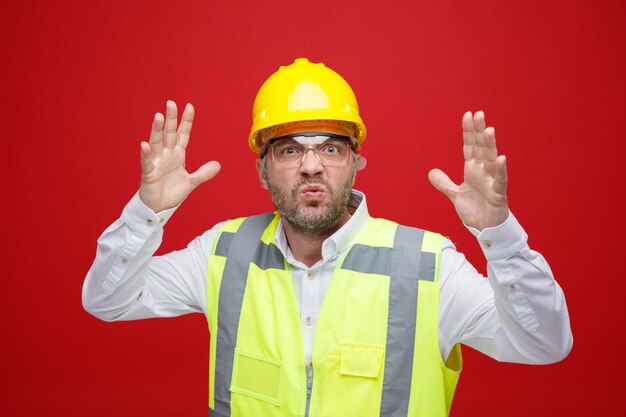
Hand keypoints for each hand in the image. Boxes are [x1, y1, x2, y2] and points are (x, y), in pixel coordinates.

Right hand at [139, 101, 220, 212]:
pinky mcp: (149, 173)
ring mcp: (157, 163)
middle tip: (171, 103)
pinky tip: (145, 144)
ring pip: (156, 143)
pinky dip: (146, 154)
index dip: (186, 122)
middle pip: (168, 134)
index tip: (189, 106)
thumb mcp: (191, 182)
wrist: (159, 207)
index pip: (182, 134)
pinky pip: (147, 162)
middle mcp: (166, 155)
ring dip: (157, 130)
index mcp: (177, 155)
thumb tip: (218, 165)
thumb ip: (203, 173)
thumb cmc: (171, 192)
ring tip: (158, 116)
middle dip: (170, 119)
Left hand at [428, 111, 507, 230]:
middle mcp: (483, 172)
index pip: (470, 146)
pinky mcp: (498, 194)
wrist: (485, 229)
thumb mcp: (455, 195)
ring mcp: (491, 182)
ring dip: (490, 145)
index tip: (468, 114)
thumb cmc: (475, 210)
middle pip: (481, 148)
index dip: (469, 132)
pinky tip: (502, 158)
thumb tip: (431, 172)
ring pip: (491, 160)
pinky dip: (501, 170)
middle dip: (479, 131)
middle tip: (479, 113)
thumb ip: (444, 183)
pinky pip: (500, 181)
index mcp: (473, 170)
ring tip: (488, 130)